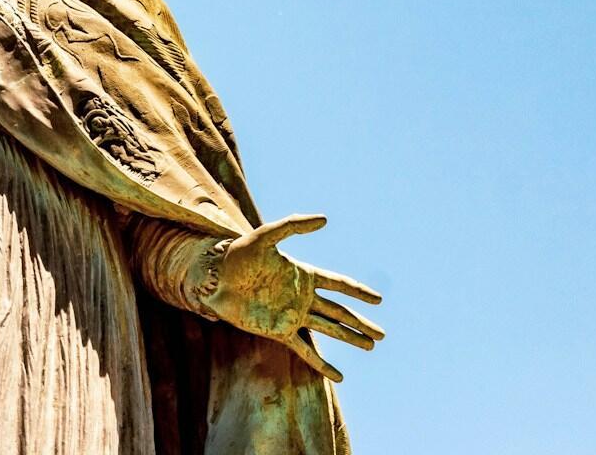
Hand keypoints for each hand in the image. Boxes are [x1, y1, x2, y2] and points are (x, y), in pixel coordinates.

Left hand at [197, 214, 384, 381]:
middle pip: (338, 311)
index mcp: (302, 274)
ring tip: (370, 346)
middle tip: (382, 335)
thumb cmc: (238, 254)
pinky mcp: (278, 331)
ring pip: (328, 329)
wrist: (213, 277)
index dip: (358, 291)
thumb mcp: (266, 235)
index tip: (379, 299)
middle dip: (360, 322)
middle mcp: (301, 296)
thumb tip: (325, 219)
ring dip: (349, 339)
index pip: (337, 284)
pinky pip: (305, 350)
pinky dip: (322, 364)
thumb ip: (293, 225)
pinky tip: (339, 377)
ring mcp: (291, 315)